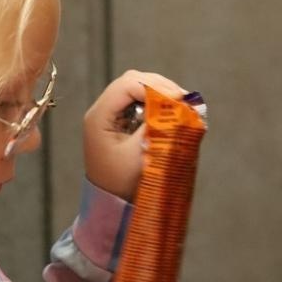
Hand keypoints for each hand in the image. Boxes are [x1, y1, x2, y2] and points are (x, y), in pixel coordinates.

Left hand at [83, 69, 187, 199]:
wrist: (110, 200)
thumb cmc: (121, 181)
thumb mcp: (140, 154)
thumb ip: (157, 126)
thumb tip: (178, 107)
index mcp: (99, 116)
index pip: (126, 86)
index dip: (154, 87)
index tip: (178, 98)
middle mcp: (102, 110)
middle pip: (131, 81)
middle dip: (159, 86)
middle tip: (182, 98)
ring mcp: (111, 113)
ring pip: (136, 88)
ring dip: (159, 92)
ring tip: (180, 103)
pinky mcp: (121, 119)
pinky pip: (139, 100)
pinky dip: (156, 101)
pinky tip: (170, 109)